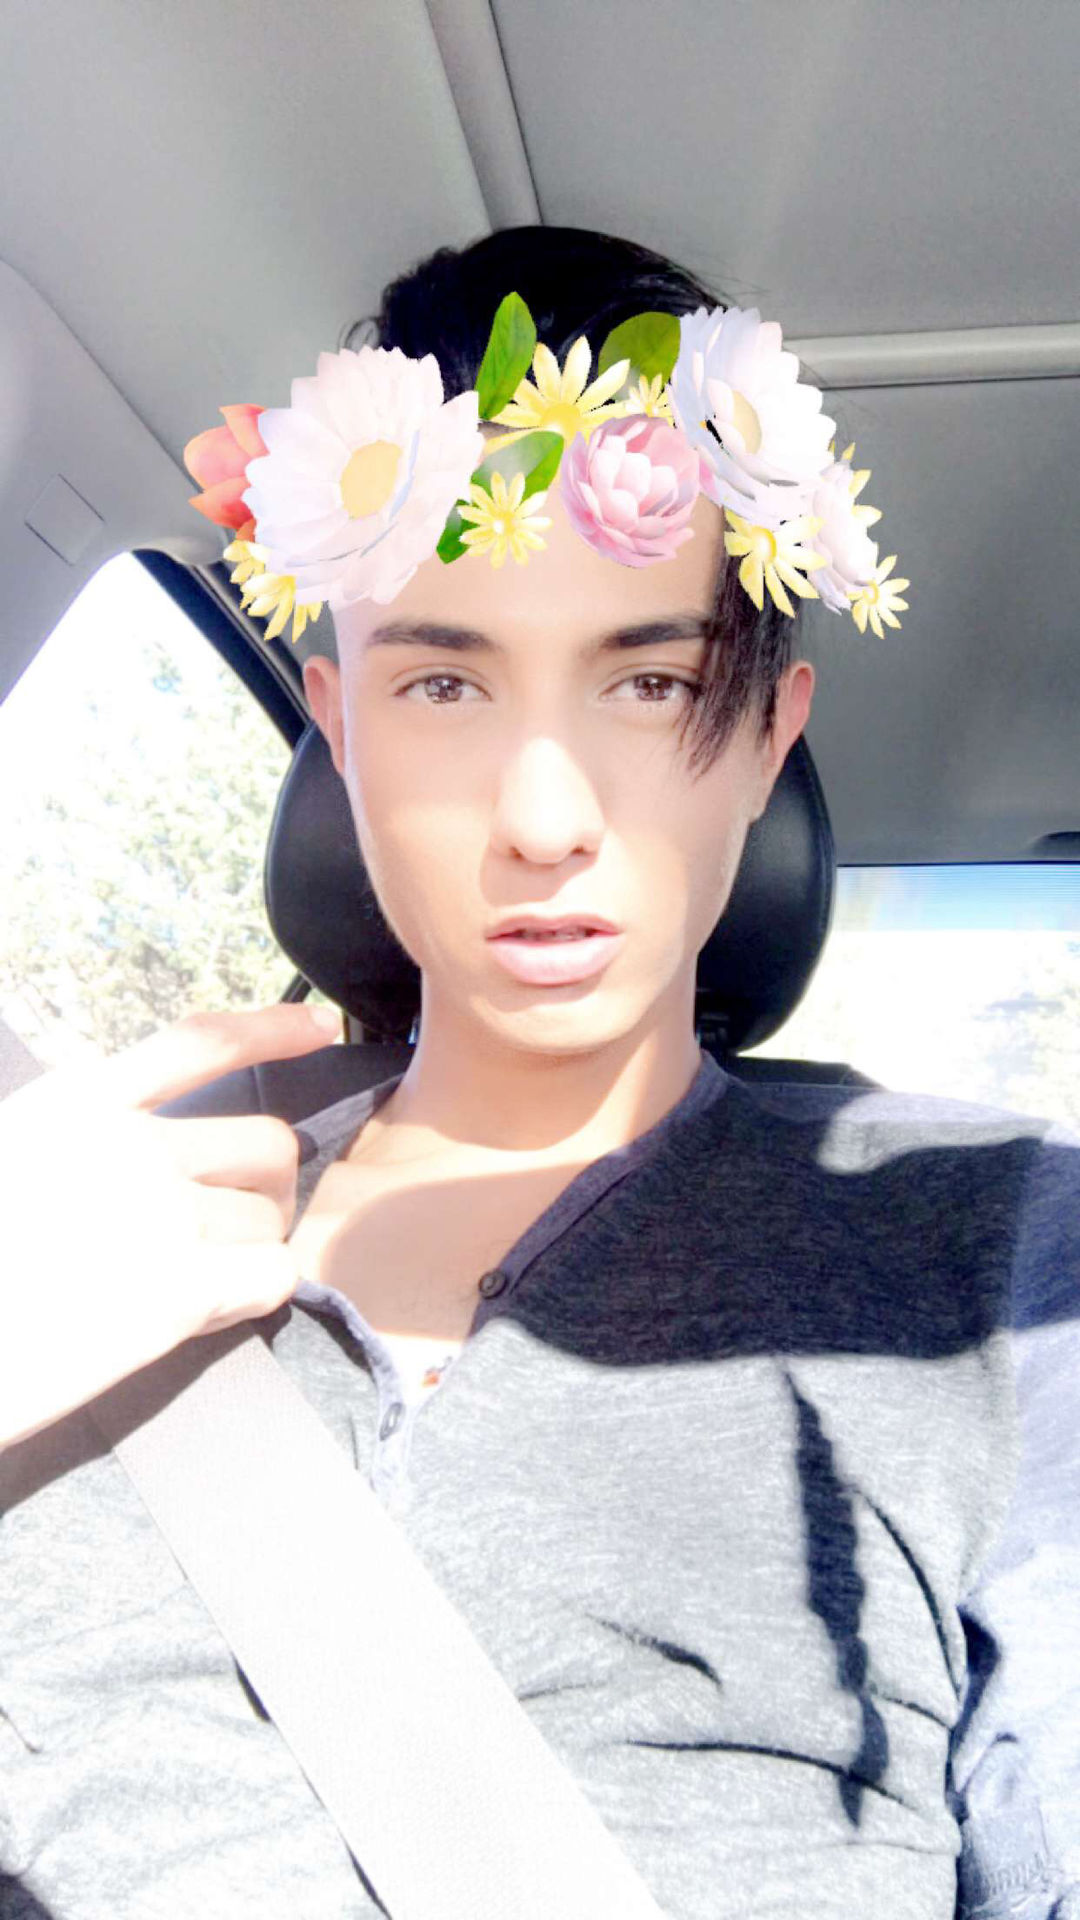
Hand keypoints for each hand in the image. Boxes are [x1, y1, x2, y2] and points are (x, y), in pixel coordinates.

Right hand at [0, 1001, 341, 1448]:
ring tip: (212, 1273)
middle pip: (265, 1142)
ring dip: (257, 1243)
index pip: (196, 1045)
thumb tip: (131, 1163)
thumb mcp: (14, 1155)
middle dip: (268, 1180)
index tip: (317, 1030)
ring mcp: (161, 1217)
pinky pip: (272, 1276)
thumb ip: (71, 1146)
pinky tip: (222, 1306)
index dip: (267, 1030)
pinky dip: (262, 1290)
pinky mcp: (177, 1295)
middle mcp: (132, 1148)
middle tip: (242, 1218)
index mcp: (76, 1104)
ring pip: (270, 1216)